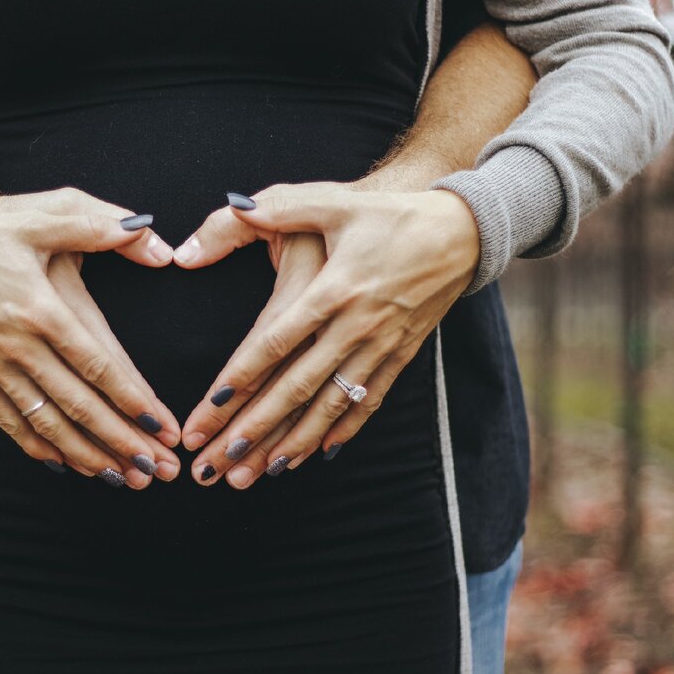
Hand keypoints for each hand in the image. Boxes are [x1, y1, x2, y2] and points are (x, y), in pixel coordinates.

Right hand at [0, 186, 181, 488]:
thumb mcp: (42, 217)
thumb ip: (100, 226)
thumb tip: (153, 241)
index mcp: (41, 310)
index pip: (97, 366)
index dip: (133, 401)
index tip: (163, 428)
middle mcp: (19, 347)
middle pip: (79, 406)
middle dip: (122, 442)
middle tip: (158, 470)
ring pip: (48, 424)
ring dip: (88, 455)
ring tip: (123, 478)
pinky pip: (12, 423)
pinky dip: (41, 449)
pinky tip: (67, 466)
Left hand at [175, 181, 479, 486]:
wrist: (465, 229)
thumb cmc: (389, 212)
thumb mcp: (330, 200)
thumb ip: (272, 209)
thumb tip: (223, 216)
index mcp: (334, 288)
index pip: (275, 343)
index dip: (239, 378)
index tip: (209, 409)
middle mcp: (356, 325)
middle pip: (296, 387)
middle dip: (254, 429)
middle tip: (217, 464)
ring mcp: (381, 345)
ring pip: (330, 405)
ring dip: (292, 443)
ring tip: (257, 473)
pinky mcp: (402, 355)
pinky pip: (367, 402)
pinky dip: (341, 430)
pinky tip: (317, 454)